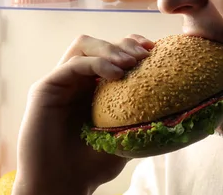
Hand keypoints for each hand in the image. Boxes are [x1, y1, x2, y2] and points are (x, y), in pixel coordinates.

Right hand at [12, 34, 154, 194]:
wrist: (61, 185)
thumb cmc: (91, 165)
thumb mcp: (125, 136)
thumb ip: (141, 117)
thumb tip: (177, 108)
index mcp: (92, 86)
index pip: (112, 51)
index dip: (133, 44)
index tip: (154, 49)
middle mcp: (75, 80)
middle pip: (100, 43)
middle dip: (124, 43)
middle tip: (144, 55)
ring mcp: (60, 82)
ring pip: (84, 45)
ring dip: (110, 48)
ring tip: (130, 62)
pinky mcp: (45, 88)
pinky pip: (73, 64)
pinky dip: (97, 63)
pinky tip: (116, 74)